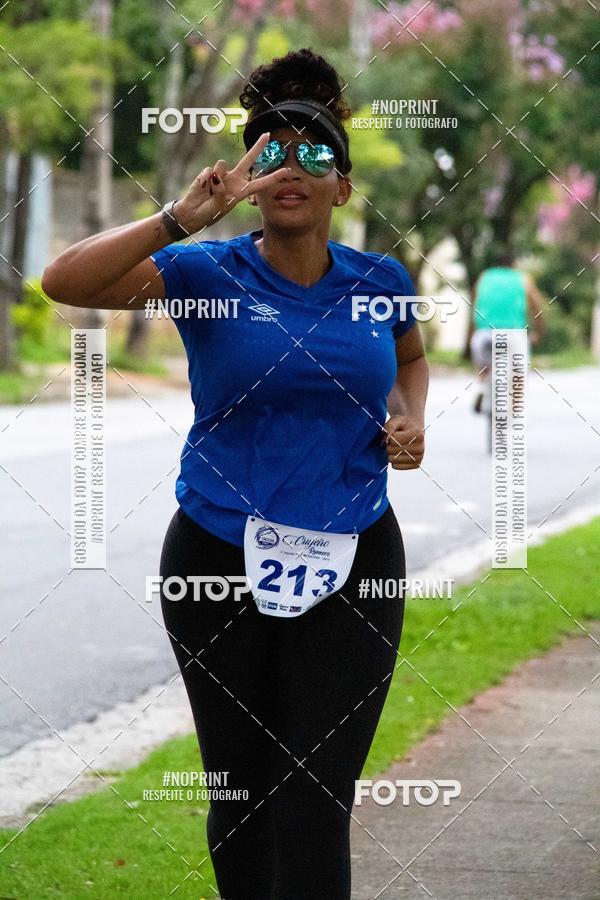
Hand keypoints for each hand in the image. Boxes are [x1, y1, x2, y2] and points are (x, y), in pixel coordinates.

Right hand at [173, 132, 290, 233]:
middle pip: (248, 160)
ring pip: (222, 165)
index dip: (273, 177)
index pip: (260, 183)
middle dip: (257, 147)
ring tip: (209, 191)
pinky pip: (209, 170)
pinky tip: (202, 188)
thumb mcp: (219, 207)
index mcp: (241, 192)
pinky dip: (204, 180)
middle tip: (267, 135)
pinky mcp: (208, 173)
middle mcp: (234, 180)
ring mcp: (221, 175)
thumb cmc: (208, 214)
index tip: (287, 171)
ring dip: (215, 179)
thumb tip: (216, 174)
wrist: (191, 214)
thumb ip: (220, 191)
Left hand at [382, 415, 424, 469]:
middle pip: (392, 451)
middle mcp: (421, 448)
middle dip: (388, 445)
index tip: (394, 433)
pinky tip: (398, 454)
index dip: (389, 437)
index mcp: (418, 435)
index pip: (394, 441)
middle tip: (394, 441)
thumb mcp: (396, 420)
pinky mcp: (415, 465)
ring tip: (396, 447)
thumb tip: (384, 440)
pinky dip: (393, 460)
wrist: (413, 431)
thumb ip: (389, 427)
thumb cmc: (402, 425)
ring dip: (390, 453)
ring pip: (393, 460)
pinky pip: (396, 466)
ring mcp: (419, 458)